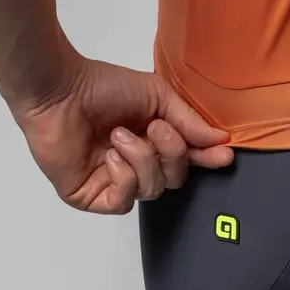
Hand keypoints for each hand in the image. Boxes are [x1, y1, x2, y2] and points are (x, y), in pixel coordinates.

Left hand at [10, 52, 233, 213]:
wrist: (63, 92)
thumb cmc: (107, 87)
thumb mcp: (157, 96)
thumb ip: (188, 120)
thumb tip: (221, 139)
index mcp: (154, 138)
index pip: (188, 156)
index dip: (207, 157)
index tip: (226, 154)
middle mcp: (138, 162)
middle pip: (175, 177)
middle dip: (172, 152)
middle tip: (156, 128)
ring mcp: (115, 182)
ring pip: (152, 190)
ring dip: (142, 159)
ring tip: (120, 135)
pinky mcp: (92, 197)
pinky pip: (124, 201)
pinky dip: (123, 176)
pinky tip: (110, 155)